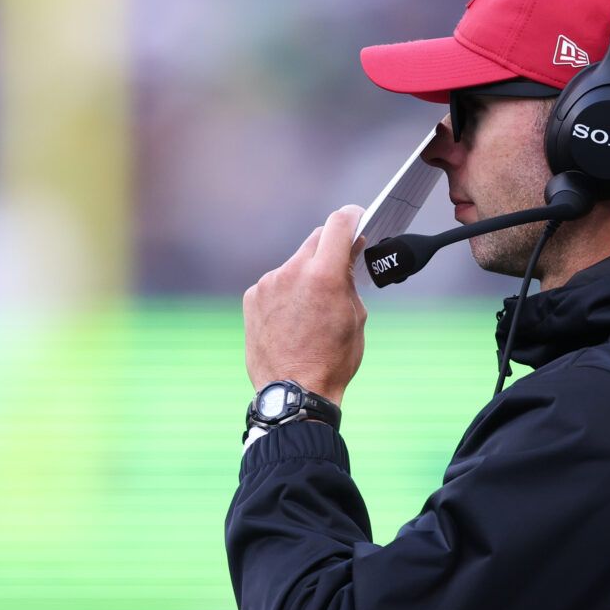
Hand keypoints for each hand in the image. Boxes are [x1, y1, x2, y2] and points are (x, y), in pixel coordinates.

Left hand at [243, 205, 368, 404]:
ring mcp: (269, 283)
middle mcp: (293, 272)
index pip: (339, 224)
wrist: (294, 392)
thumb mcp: (356, 317)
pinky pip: (275, 283)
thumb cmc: (332, 360)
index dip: (352, 217)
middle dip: (330, 249)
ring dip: (306, 275)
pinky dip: (286, 291)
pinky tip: (292, 318)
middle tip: (339, 267)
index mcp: (325, 275)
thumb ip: (350, 281)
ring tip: (312, 308)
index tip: (357, 218)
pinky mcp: (252, 296)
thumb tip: (347, 258)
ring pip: (294, 264)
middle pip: (316, 240)